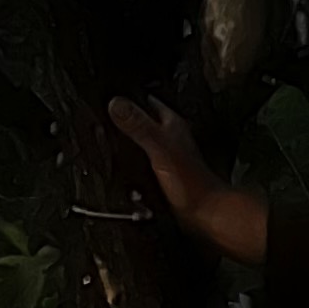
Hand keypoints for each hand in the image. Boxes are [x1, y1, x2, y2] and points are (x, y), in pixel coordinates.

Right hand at [107, 94, 268, 266]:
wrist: (205, 213)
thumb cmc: (191, 183)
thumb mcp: (159, 147)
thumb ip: (139, 125)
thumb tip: (116, 103)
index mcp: (171, 125)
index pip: (147, 100)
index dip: (129, 96)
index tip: (109, 94)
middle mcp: (170, 138)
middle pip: (143, 121)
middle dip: (124, 119)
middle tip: (103, 117)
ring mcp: (167, 157)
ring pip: (142, 142)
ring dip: (126, 142)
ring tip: (106, 140)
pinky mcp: (163, 175)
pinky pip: (142, 163)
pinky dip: (131, 163)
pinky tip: (120, 168)